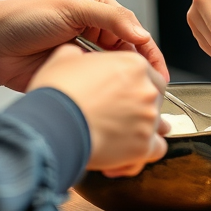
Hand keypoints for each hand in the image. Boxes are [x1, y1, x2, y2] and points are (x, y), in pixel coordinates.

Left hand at [0, 0, 168, 89]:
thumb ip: (111, 18)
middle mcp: (97, 33)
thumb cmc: (26, 17)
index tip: (160, 77)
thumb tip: (142, 34)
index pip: (135, 33)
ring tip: (136, 105)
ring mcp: (85, 57)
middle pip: (129, 57)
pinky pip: (97, 88)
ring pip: (115, 75)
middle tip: (152, 96)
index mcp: (101, 11)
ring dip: (125, 88)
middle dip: (141, 75)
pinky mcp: (73, 77)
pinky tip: (114, 107)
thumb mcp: (73, 8)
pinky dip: (107, 97)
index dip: (150, 55)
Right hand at [27, 43, 169, 176]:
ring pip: (157, 125)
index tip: (123, 93)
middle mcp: (146, 90)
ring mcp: (148, 119)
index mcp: (133, 65)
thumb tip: (78, 56)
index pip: (149, 73)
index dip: (135, 84)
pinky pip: (156, 150)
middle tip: (120, 115)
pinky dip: (143, 153)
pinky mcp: (143, 147)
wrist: (53, 125)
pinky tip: (126, 156)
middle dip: (140, 107)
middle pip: (156, 98)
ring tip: (121, 138)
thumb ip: (80, 55)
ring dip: (141, 130)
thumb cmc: (58, 93)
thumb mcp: (64, 58)